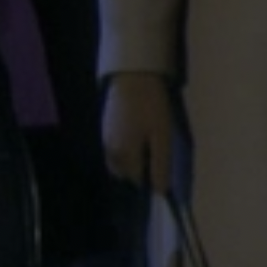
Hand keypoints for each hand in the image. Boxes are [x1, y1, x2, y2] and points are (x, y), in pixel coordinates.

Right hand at [101, 73, 175, 194]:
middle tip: (156, 149)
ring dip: (132, 157)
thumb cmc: (151, 106)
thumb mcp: (162, 136)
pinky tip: (139, 129)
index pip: (136, 180)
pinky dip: (126, 145)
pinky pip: (116, 146)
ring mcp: (105, 137)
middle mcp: (109, 151)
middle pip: (125, 172)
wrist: (133, 74)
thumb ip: (161, 165)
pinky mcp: (105, 125)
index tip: (162, 164)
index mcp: (123, 156)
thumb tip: (160, 191)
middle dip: (140, 168)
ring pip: (119, 159)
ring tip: (149, 138)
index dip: (151, 176)